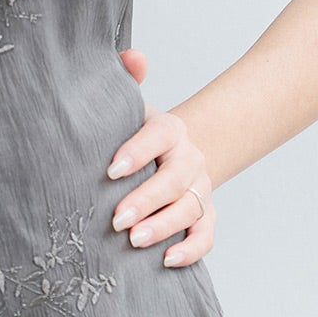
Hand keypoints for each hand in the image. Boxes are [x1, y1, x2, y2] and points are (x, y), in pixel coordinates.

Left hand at [106, 47, 216, 267]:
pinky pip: (206, 234)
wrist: (173, 153)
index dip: (138, 151)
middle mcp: (189, 158)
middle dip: (146, 199)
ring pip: (190, 208)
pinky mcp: (206, 214)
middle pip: (175, 179)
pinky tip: (167, 260)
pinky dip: (191, 249)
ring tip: (134, 241)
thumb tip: (135, 56)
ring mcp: (200, 187)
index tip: (110, 169)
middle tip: (117, 218)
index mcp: (169, 130)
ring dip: (163, 225)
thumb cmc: (136, 132)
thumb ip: (127, 77)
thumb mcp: (129, 106)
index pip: (159, 135)